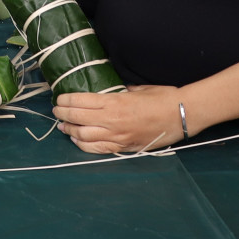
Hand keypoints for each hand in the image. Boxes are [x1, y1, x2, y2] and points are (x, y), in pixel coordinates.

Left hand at [53, 84, 186, 153]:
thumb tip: (107, 91)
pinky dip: (83, 145)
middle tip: (56, 111)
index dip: (65, 100)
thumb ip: (118, 92)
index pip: (80, 101)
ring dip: (70, 131)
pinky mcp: (124, 147)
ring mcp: (117, 136)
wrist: (181, 115)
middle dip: (62, 114)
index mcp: (114, 102)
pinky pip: (98, 149)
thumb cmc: (162, 97)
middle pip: (77, 118)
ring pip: (83, 136)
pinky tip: (78, 141)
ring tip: (63, 127)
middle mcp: (112, 121)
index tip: (59, 98)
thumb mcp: (137, 89)